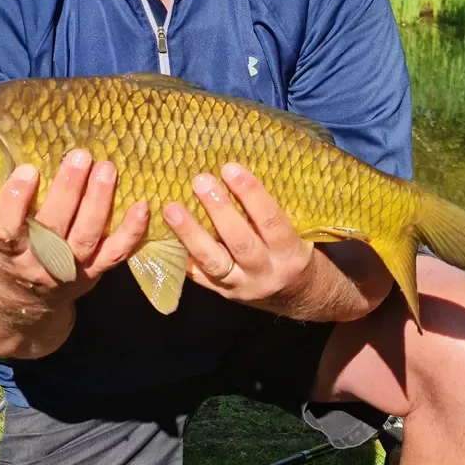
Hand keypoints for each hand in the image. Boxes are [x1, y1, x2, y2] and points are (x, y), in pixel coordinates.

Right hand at [0, 149, 148, 302]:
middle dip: (67, 190)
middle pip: (53, 228)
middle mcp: (38, 264)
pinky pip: (116, 253)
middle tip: (79, 156)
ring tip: (106, 168)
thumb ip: (15, 205)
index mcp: (9, 252)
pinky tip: (141, 206)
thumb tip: (32, 153)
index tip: (29, 170)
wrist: (28, 299)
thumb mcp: (5, 233)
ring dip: (98, 201)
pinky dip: (131, 231)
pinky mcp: (95, 272)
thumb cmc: (17, 250)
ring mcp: (69, 270)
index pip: (6, 229)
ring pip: (86, 236)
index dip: (15, 201)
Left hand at [163, 162, 317, 310]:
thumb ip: (275, 210)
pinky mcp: (223, 293)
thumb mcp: (299, 232)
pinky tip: (165, 237)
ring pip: (213, 262)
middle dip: (219, 210)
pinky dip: (183, 256)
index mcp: (291, 252)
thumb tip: (240, 172)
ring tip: (172, 209)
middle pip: (240, 242)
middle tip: (200, 181)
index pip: (271, 221)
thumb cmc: (295, 250)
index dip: (252, 194)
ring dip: (191, 233)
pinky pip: (199, 276)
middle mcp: (266, 272)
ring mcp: (242, 286)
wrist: (298, 296)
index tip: (231, 168)